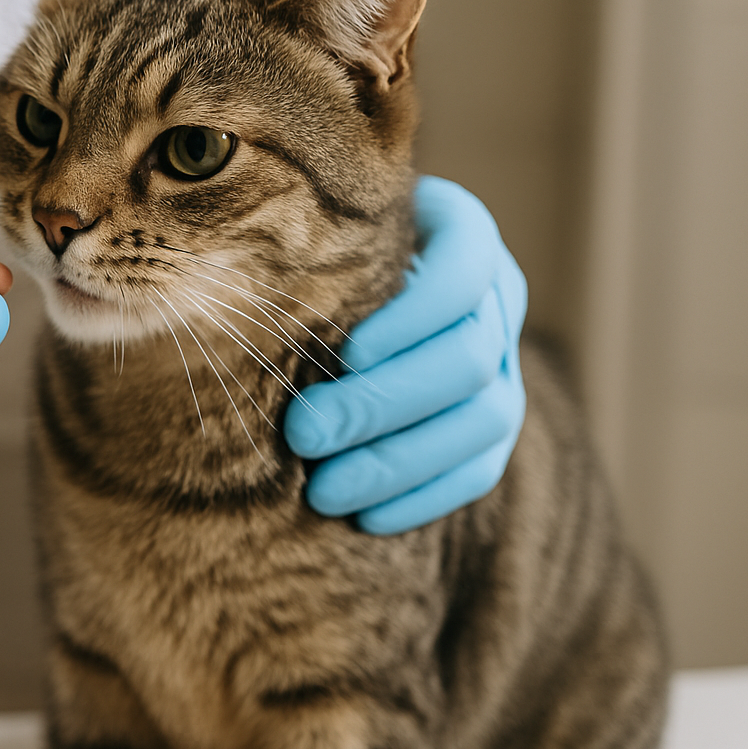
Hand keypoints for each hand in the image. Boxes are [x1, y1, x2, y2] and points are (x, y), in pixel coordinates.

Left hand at [283, 177, 527, 533]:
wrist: (346, 284)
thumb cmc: (313, 246)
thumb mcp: (312, 228)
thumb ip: (304, 247)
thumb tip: (243, 295)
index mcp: (462, 233)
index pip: (464, 268)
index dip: (415, 316)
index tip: (349, 353)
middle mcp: (497, 296)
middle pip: (468, 357)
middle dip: (382, 403)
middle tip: (302, 433)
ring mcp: (504, 362)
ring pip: (484, 421)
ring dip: (401, 462)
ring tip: (322, 490)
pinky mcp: (493, 420)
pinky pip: (480, 470)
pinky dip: (424, 497)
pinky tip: (365, 520)